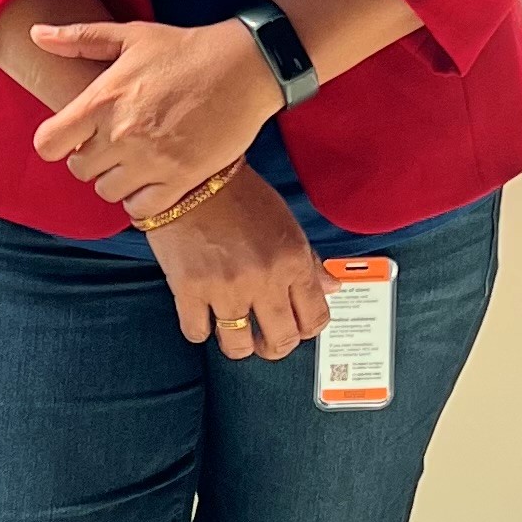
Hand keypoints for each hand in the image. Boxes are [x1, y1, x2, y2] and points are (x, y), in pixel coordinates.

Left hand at [29, 13, 280, 218]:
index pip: (47, 144)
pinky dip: (143, 200)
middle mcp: (120, 134)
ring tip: (137, 160)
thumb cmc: (185, 49)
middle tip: (115, 143)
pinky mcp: (180, 179)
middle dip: (92, 158)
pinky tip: (154, 179)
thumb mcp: (130, 35)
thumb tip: (36, 35)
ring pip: (108, 192)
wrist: (244, 66)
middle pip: (79, 171)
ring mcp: (150, 160)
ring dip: (118, 180)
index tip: (75, 135)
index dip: (57, 143)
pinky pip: (141, 210)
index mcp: (102, 99)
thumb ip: (79, 39)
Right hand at [143, 166, 329, 360]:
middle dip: (275, 346)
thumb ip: (310, 261)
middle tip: (266, 338)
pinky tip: (202, 315)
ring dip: (239, 345)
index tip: (296, 327)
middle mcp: (263, 279)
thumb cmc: (239, 195)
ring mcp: (226, 288)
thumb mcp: (285, 223)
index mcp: (293, 260)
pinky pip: (197, 333)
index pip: (315, 319)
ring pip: (239, 346)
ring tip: (233, 331)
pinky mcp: (189, 290)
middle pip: (281, 341)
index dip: (307, 330)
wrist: (191, 175)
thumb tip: (332, 287)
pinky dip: (200, 329)